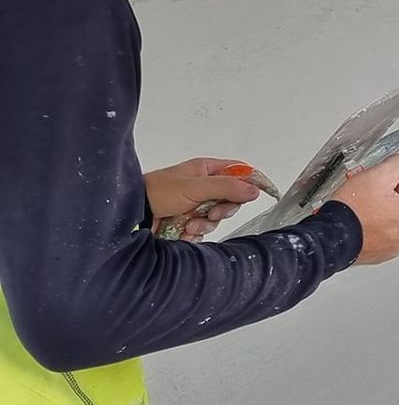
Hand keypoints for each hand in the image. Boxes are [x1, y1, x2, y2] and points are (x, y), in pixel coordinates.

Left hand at [144, 158, 266, 241]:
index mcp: (205, 170)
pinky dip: (195, 234)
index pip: (238, 172)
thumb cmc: (158, 192)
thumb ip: (226, 187)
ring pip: (217, 218)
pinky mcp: (187, 222)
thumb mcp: (195, 187)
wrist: (132, 214)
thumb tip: (254, 190)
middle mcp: (202, 187)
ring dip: (205, 224)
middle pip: (230, 199)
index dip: (251, 181)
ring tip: (188, 224)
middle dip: (222, 210)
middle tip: (211, 214)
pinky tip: (183, 231)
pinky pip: (203, 230)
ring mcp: (195, 205)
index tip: (261, 192)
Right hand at [335, 154, 398, 265]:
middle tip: (361, 194)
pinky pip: (374, 232)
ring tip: (355, 207)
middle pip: (396, 202)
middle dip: (379, 194)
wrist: (330, 239)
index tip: (373, 184)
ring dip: (371, 209)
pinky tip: (354, 220)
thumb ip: (396, 165)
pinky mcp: (376, 254)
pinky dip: (366, 226)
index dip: (387, 180)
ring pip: (384, 217)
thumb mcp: (378, 176)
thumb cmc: (354, 212)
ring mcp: (392, 247)